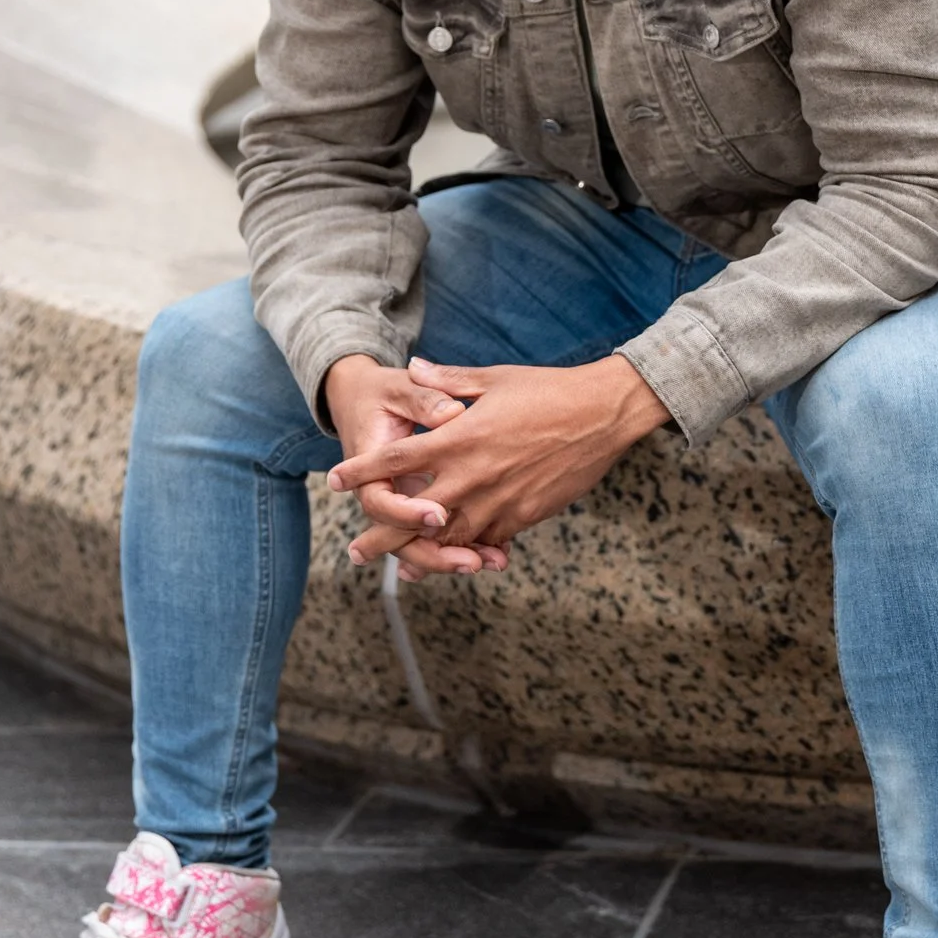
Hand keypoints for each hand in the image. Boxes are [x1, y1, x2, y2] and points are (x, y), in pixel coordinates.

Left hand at [328, 353, 668, 576]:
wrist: (602, 414)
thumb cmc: (547, 390)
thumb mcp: (493, 379)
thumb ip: (448, 382)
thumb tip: (413, 368)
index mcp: (460, 438)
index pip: (397, 460)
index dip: (363, 472)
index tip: (335, 482)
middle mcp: (473, 475)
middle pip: (415, 515)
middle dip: (382, 536)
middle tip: (355, 552)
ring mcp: (499, 501)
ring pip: (451, 538)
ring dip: (424, 555)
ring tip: (401, 569)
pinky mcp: (524, 516)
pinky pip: (488, 540)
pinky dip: (469, 551)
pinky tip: (456, 560)